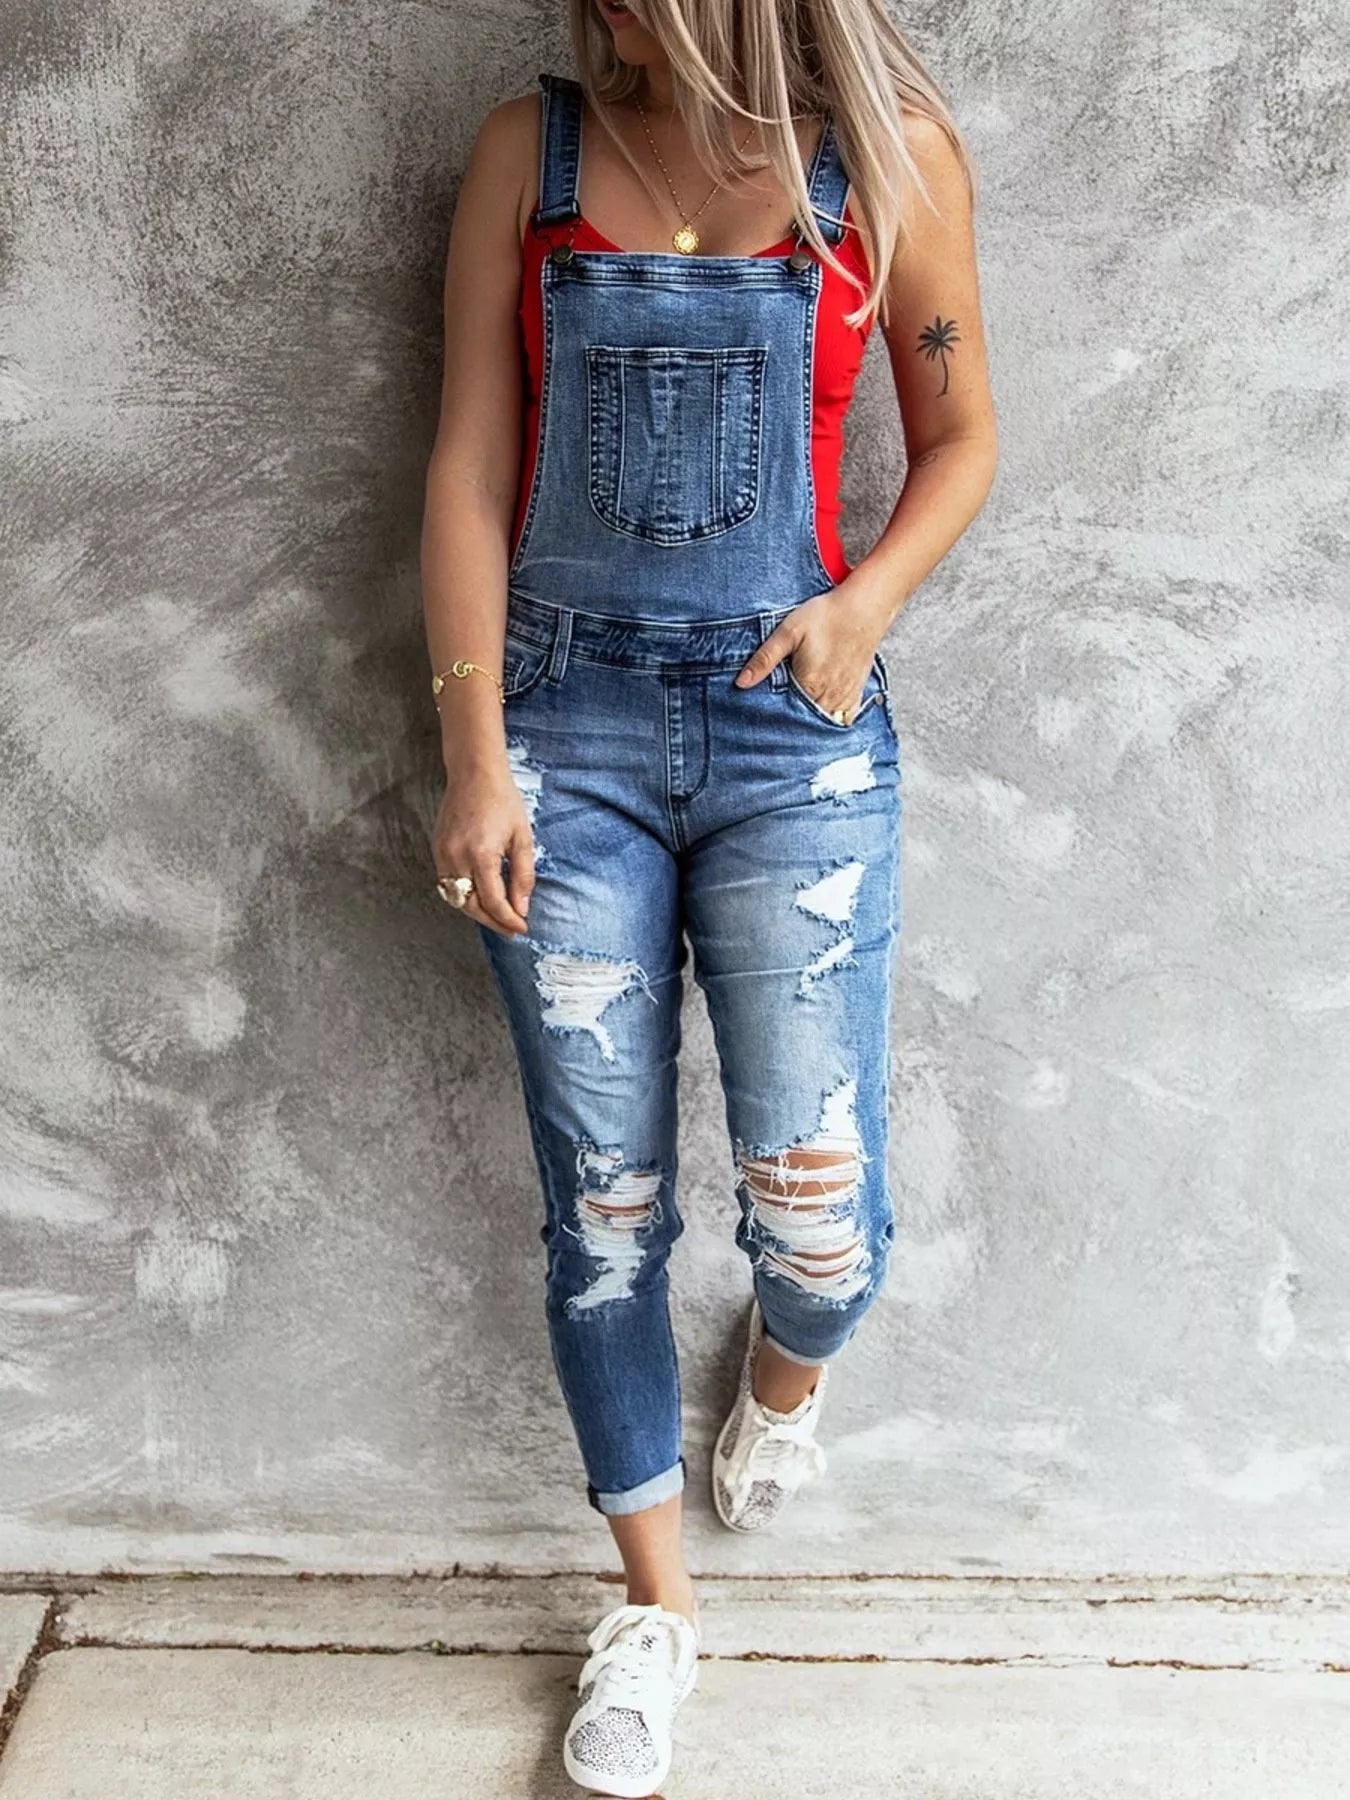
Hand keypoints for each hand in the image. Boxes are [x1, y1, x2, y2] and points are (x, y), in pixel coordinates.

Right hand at [432, 759, 534, 937]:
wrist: (474, 774)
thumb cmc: (502, 801)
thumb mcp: (522, 838)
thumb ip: (522, 876)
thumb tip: (521, 908)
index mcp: (481, 854)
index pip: (493, 902)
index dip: (508, 920)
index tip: (522, 928)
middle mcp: (457, 858)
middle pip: (472, 906)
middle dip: (493, 922)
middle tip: (511, 930)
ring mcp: (443, 854)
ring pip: (457, 899)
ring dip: (477, 912)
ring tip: (498, 917)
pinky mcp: (437, 850)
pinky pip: (448, 884)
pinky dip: (464, 896)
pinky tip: (481, 897)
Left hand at [733, 585, 885, 720]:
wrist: (864, 607)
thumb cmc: (826, 616)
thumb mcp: (788, 632)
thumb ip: (765, 658)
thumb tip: (741, 683)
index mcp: (810, 684)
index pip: (787, 716)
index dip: (773, 721)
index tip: (761, 721)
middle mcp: (830, 695)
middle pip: (806, 723)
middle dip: (791, 725)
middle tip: (775, 725)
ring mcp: (845, 696)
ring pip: (825, 724)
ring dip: (811, 725)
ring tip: (796, 722)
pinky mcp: (857, 692)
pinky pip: (845, 719)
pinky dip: (832, 722)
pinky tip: (821, 717)